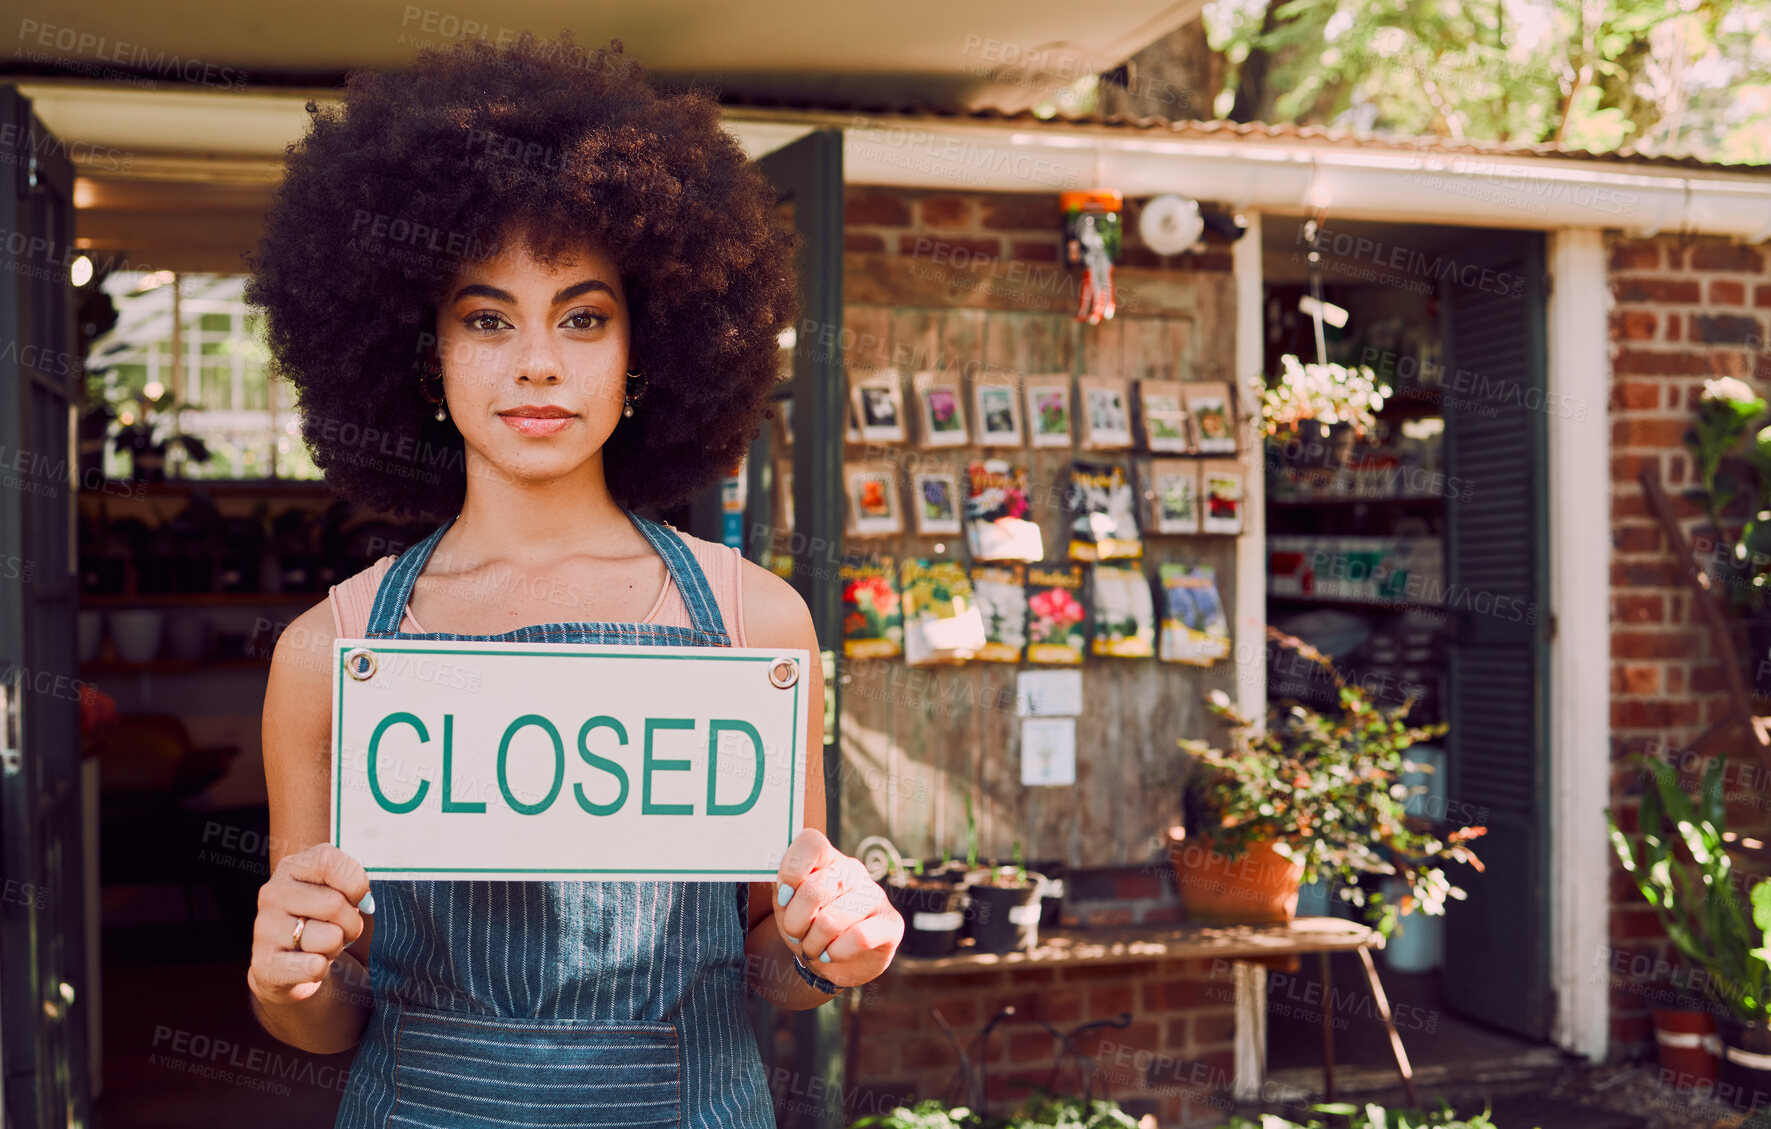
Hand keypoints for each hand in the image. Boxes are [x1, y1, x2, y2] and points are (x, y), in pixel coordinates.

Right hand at [247, 844, 370, 1004]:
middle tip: (339, 930)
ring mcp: (264, 928)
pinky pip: (316, 966)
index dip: (355, 883)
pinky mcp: (264, 964)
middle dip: (351, 923)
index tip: (355, 898)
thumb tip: (365, 901)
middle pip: (334, 904)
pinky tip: (305, 964)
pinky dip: (321, 968)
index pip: (329, 861)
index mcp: (290, 867)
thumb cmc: (320, 920)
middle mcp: (271, 893)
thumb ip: (353, 884)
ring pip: (331, 937)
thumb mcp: (337, 891)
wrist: (286, 965)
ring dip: (336, 947)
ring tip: (319, 946)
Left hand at [774, 828, 901, 988]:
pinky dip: (836, 953)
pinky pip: (859, 938)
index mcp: (828, 859)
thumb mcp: (786, 905)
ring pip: (832, 921)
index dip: (791, 871)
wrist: (831, 961)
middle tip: (796, 933)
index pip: (812, 843)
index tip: (784, 897)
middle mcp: (854, 872)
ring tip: (814, 947)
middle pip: (814, 889)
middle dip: (795, 922)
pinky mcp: (892, 924)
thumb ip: (782, 886)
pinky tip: (832, 953)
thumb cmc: (807, 925)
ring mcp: (875, 896)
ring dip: (813, 944)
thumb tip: (784, 884)